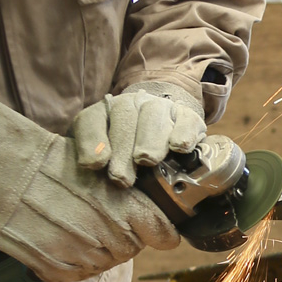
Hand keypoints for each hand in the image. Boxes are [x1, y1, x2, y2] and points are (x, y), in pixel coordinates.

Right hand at [0, 99, 179, 281]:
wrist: (5, 179)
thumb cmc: (54, 166)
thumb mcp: (104, 170)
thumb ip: (133, 195)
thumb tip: (156, 213)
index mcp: (125, 208)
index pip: (162, 233)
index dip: (164, 232)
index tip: (165, 233)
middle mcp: (108, 236)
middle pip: (134, 247)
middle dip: (128, 234)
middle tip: (107, 217)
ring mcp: (83, 257)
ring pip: (110, 260)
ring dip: (104, 247)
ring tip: (83, 225)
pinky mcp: (58, 271)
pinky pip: (83, 272)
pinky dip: (81, 260)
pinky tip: (68, 239)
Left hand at [73, 82, 206, 187]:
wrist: (164, 164)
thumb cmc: (126, 165)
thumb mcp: (103, 165)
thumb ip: (93, 158)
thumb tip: (95, 161)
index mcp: (105, 115)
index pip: (93, 120)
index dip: (93, 141)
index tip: (97, 165)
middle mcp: (134, 104)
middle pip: (125, 114)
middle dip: (122, 147)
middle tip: (121, 177)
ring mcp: (163, 108)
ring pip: (154, 112)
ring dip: (149, 139)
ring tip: (147, 160)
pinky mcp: (189, 118)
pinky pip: (187, 119)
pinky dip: (183, 132)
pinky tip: (179, 146)